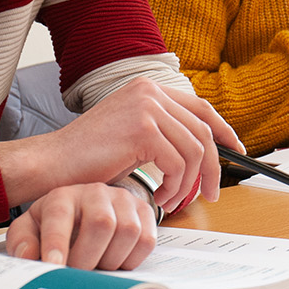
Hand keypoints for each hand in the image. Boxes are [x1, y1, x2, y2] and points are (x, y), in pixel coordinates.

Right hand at [0, 77, 238, 211]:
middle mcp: (149, 91)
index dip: (223, 130)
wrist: (51, 167)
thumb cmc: (87, 161)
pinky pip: (179, 163)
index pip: (200, 107)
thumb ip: (163, 135)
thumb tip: (201, 150)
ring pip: (195, 150)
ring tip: (171, 200)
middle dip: (213, 167)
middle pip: (203, 130)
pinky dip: (175, 186)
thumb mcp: (132, 139)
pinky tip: (160, 198)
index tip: (237, 151)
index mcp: (147, 89)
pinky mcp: (143, 127)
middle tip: (212, 194)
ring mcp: (146, 106)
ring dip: (189, 183)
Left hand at [4, 183, 157, 269]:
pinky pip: (147, 239)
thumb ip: (22, 243)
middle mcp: (95, 192)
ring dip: (112, 260)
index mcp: (62, 196)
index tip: (55, 266)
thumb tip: (28, 257)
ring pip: (128, 231)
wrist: (83, 212)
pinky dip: (133, 259)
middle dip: (89, 258)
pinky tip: (116, 262)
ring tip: (98, 268)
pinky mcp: (143, 210)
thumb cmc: (54, 225)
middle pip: (101, 223)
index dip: (57, 243)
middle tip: (79, 275)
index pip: (60, 216)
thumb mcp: (30, 231)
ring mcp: (123, 199)